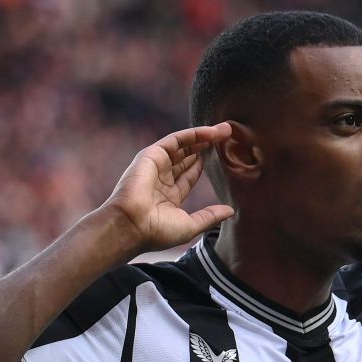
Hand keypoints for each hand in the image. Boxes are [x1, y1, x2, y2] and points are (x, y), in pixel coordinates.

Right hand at [104, 123, 234, 253]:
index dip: (201, 166)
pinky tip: (210, 132)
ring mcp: (155, 166)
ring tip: (225, 130)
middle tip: (227, 136)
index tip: (221, 156)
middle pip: (187, 158)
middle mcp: (161, 179)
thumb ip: (210, 216)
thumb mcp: (190, 225)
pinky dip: (193, 134)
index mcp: (168, 197)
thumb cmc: (156, 231)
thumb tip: (230, 211)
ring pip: (183, 146)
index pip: (188, 176)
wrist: (131, 226)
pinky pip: (175, 140)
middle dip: (206, 147)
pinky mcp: (151, 155)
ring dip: (203, 137)